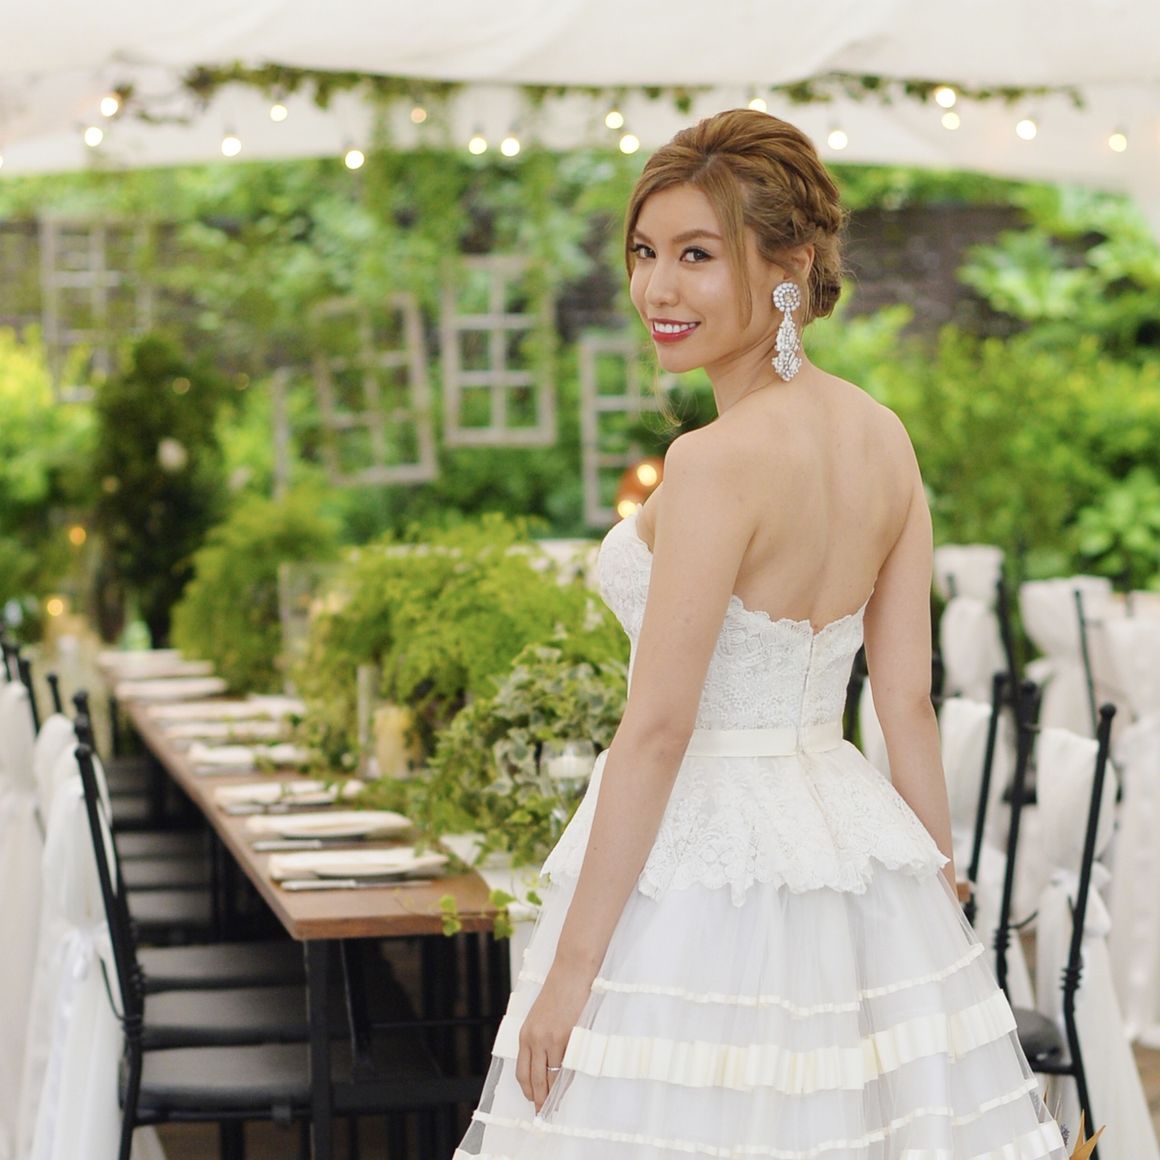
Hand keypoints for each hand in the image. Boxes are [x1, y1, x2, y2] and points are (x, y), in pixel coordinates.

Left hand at [516, 964, 592, 1112]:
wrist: (572, 971)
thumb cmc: (559, 991)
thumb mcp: (541, 1016)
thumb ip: (540, 1039)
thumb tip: (547, 1064)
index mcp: (525, 1034)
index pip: (522, 1073)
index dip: (528, 1091)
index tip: (533, 1102)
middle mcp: (534, 1039)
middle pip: (534, 1080)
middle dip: (540, 1101)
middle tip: (544, 1115)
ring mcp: (550, 1040)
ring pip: (550, 1078)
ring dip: (553, 1095)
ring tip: (557, 1108)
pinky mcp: (567, 1037)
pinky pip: (566, 1067)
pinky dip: (568, 1081)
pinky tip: (570, 1089)